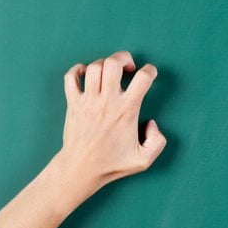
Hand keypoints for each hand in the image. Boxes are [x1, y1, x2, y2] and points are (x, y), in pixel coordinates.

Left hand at [58, 50, 165, 192]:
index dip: (150, 71)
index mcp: (126, 111)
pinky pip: (70, 76)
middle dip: (123, 58)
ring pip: (93, 67)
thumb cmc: (112, 164)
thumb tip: (152, 123)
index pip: (142, 78)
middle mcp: (106, 102)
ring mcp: (87, 101)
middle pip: (113, 63)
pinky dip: (77, 70)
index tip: (149, 75)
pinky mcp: (73, 103)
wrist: (81, 169)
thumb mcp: (144, 160)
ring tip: (109, 74)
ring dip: (104, 64)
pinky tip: (85, 76)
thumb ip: (157, 141)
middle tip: (127, 67)